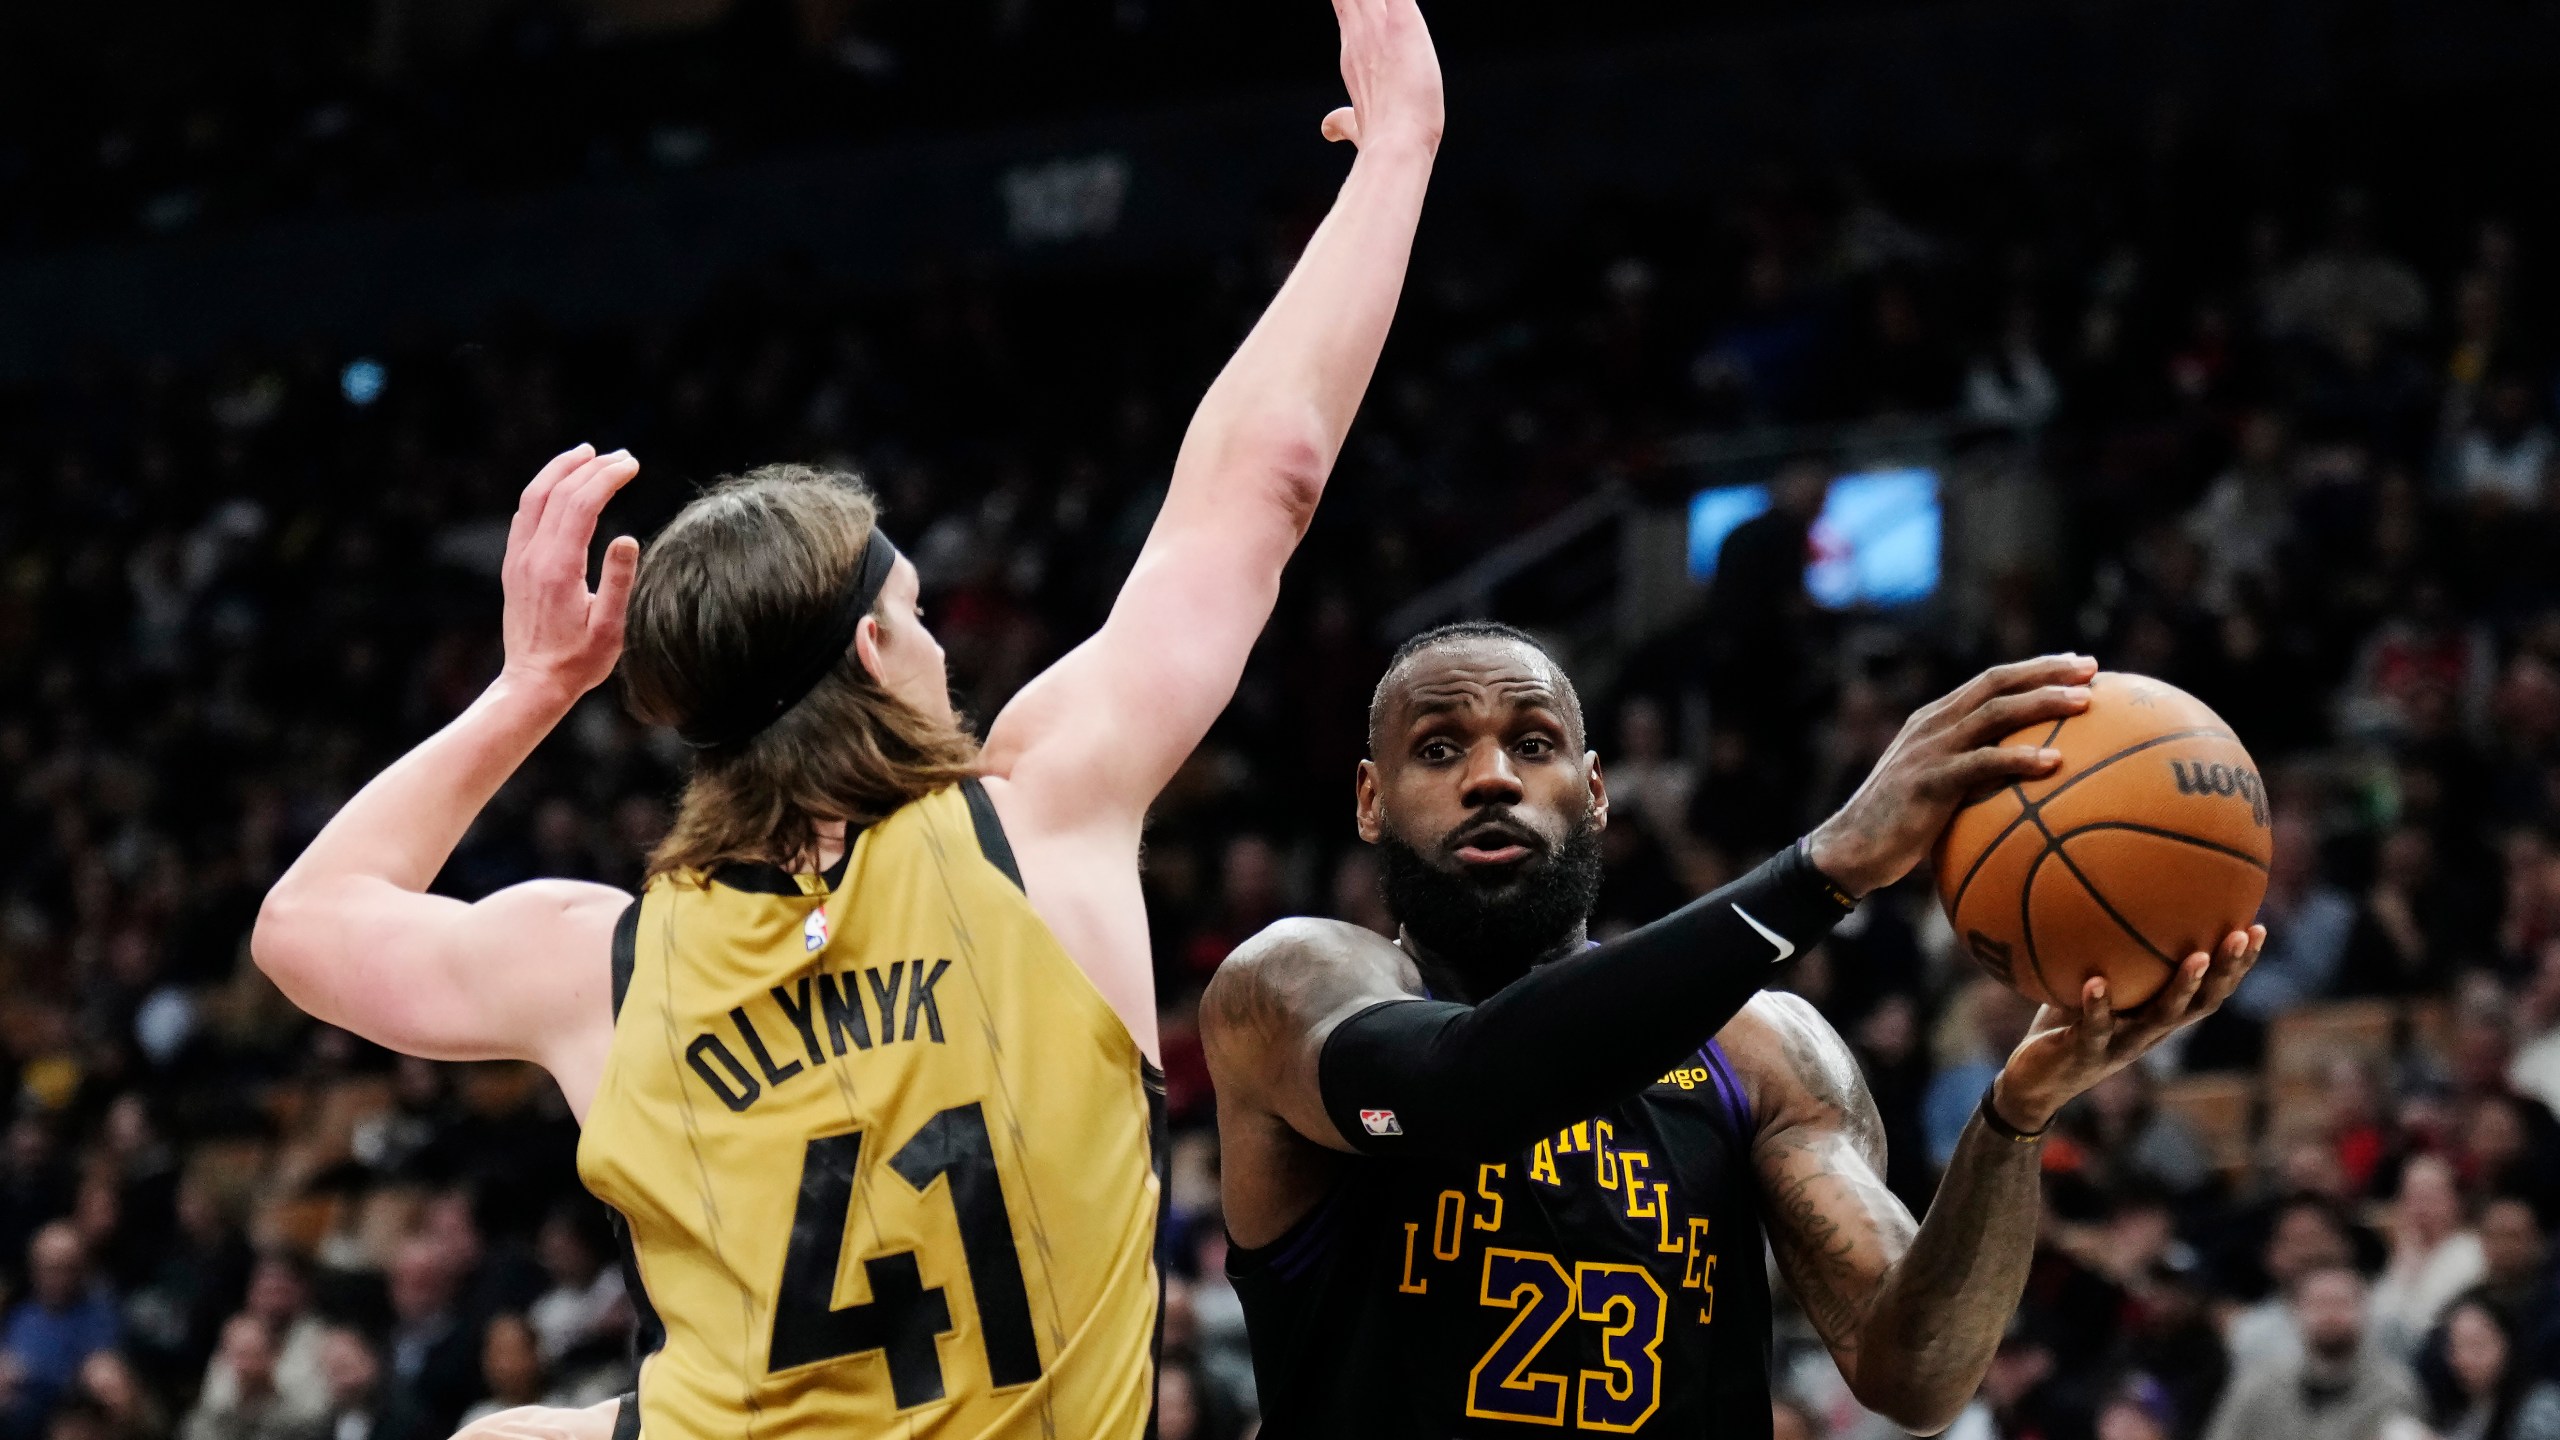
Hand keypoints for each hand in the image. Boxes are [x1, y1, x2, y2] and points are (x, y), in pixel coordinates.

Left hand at [497, 445, 640, 706]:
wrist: (532, 684)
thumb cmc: (577, 663)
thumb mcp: (610, 630)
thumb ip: (618, 582)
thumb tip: (628, 538)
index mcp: (559, 568)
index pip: (582, 504)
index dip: (608, 477)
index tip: (632, 464)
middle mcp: (533, 556)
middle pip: (559, 492)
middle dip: (591, 467)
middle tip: (621, 456)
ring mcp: (518, 559)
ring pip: (534, 497)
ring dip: (561, 470)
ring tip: (587, 454)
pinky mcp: (513, 566)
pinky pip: (524, 514)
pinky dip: (544, 490)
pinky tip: (560, 486)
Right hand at [1319, 0, 1444, 153]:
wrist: (1394, 144)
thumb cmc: (1381, 139)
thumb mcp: (1358, 124)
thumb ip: (1344, 121)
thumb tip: (1329, 129)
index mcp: (1353, 52)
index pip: (1347, 5)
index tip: (1352, 1)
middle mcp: (1361, 33)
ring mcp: (1379, 26)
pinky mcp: (1404, 20)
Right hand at [1805, 654, 2098, 895]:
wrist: (1848, 850)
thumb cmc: (1898, 829)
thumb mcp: (1936, 789)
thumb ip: (1972, 776)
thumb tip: (2026, 788)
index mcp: (1934, 720)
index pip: (1991, 681)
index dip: (2036, 668)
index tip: (2080, 665)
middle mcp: (1932, 725)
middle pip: (1997, 683)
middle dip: (2047, 671)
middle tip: (2093, 668)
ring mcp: (1928, 750)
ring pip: (1994, 712)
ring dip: (2043, 703)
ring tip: (2086, 703)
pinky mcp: (1928, 780)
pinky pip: (1981, 763)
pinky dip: (2018, 758)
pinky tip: (2053, 762)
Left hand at [1991, 926, 2265, 1131]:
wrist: (2034, 1083)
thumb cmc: (2064, 1025)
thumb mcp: (2089, 984)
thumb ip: (2104, 955)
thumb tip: (2105, 896)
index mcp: (2157, 1015)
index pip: (2209, 990)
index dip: (2236, 966)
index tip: (2257, 928)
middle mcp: (2149, 1032)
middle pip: (2201, 1002)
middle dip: (2225, 970)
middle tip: (2242, 935)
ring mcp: (2121, 1045)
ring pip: (2161, 1018)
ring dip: (2182, 988)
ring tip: (2196, 956)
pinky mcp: (2086, 1054)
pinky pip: (2095, 1027)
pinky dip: (2097, 1005)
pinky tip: (2095, 981)